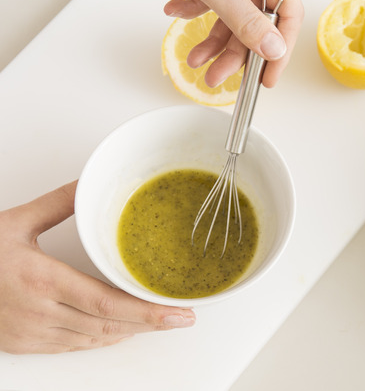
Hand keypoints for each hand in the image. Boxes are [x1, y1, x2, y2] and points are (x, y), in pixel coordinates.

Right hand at [0, 181, 195, 353]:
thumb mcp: (13, 222)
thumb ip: (57, 204)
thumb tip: (86, 184)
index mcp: (40, 279)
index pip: (107, 303)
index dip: (147, 312)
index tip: (177, 312)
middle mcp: (38, 312)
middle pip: (108, 325)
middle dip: (150, 324)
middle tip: (182, 319)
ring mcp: (30, 334)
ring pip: (93, 339)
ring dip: (129, 332)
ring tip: (160, 322)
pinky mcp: (23, 345)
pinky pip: (73, 346)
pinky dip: (101, 338)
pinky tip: (119, 329)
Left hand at [143, 0, 304, 87]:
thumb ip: (243, 18)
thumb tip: (272, 48)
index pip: (288, 14)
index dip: (280, 48)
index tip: (267, 76)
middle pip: (256, 20)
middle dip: (235, 52)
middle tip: (220, 75)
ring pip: (232, 15)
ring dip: (212, 39)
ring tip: (195, 59)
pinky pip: (211, 0)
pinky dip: (193, 11)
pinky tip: (176, 12)